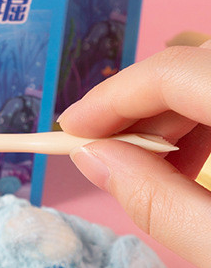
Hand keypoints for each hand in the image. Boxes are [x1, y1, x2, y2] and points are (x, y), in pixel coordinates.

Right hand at [59, 41, 210, 267]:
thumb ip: (159, 202)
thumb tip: (93, 158)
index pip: (175, 71)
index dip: (112, 97)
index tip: (69, 132)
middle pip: (195, 64)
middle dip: (140, 106)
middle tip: (102, 152)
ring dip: (172, 112)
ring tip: (151, 167)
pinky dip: (204, 117)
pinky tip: (193, 163)